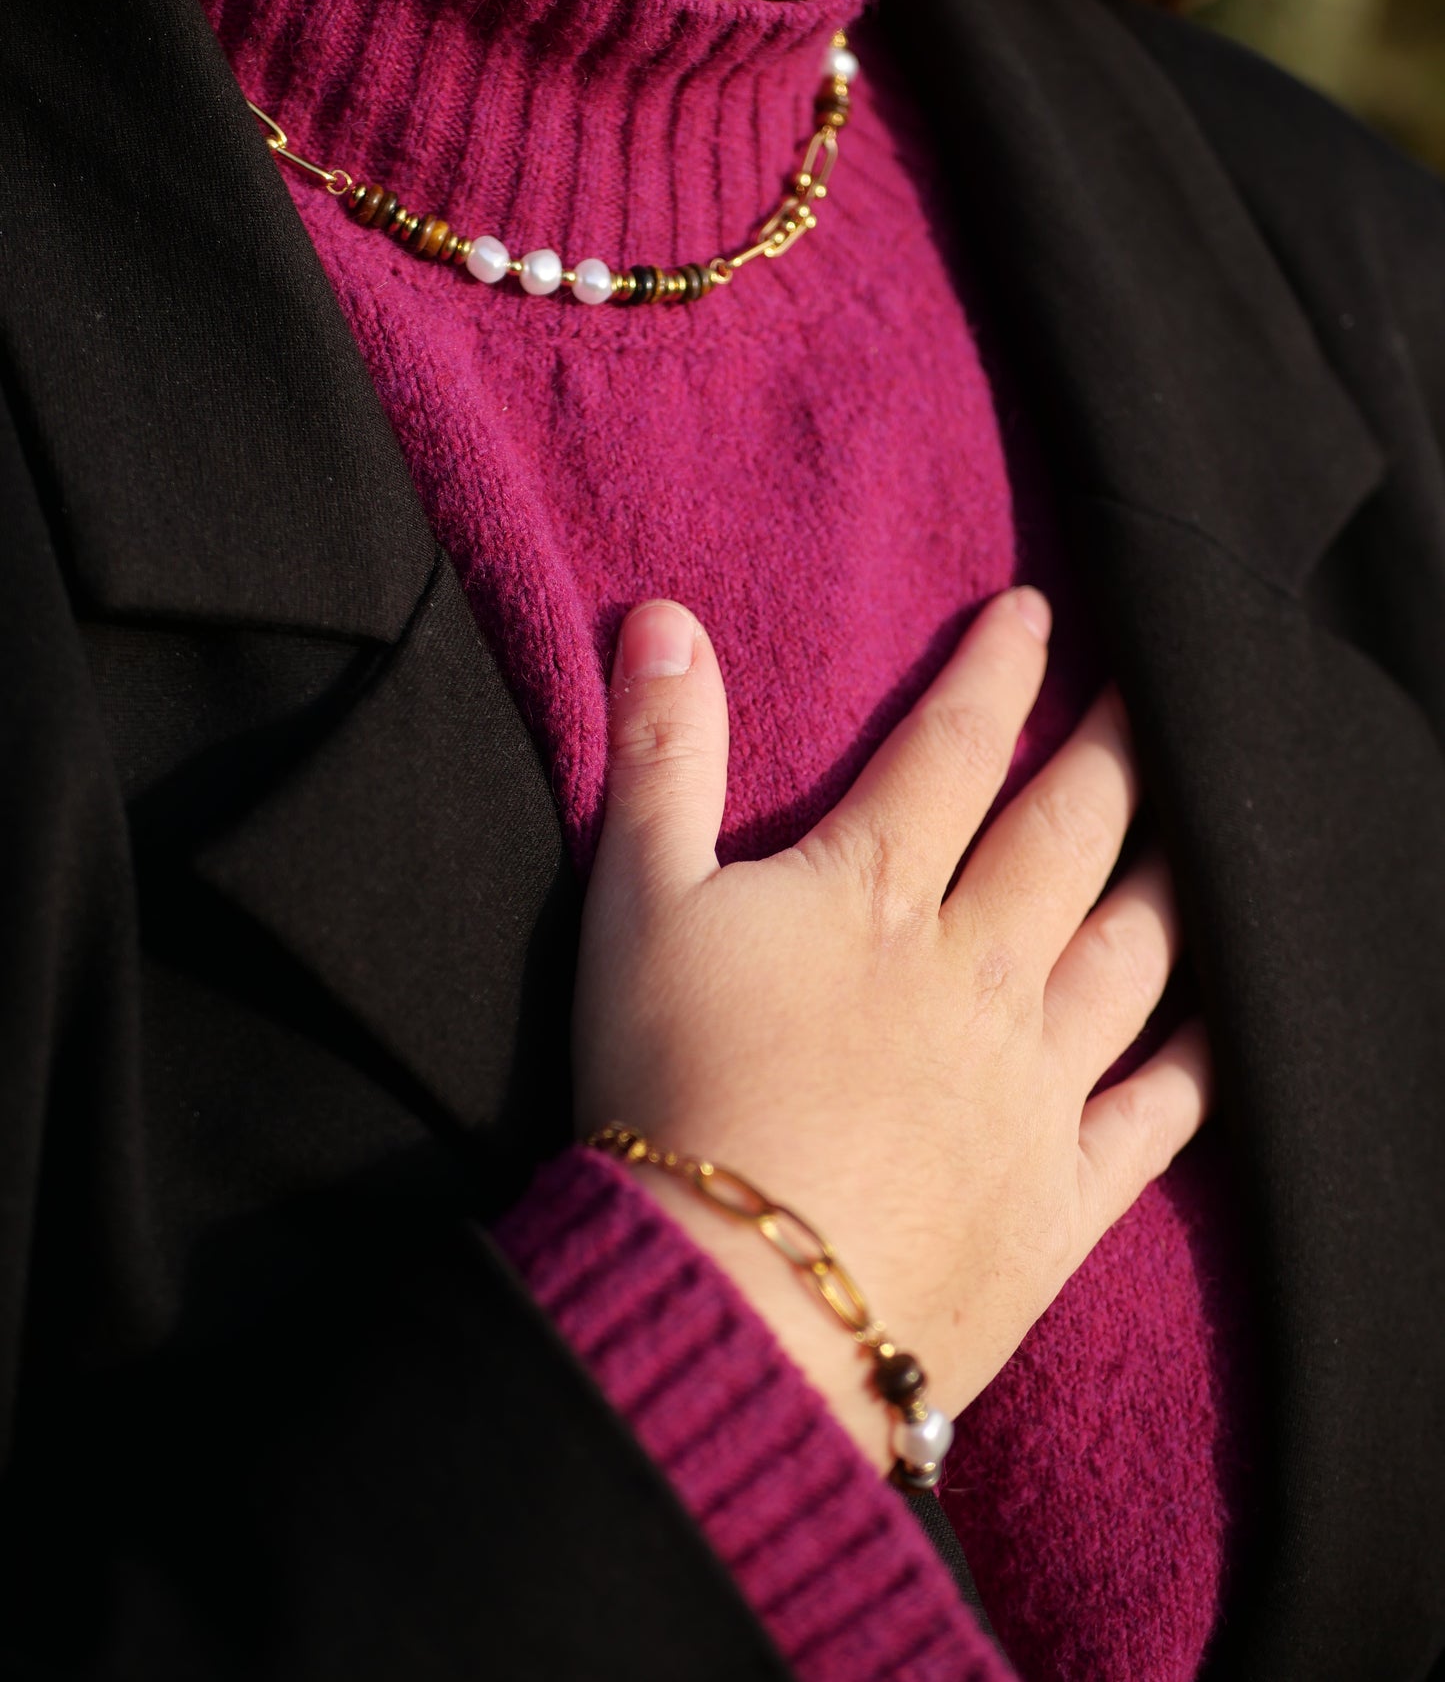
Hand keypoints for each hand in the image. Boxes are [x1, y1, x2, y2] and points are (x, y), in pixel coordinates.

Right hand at [573, 589, 1210, 1472]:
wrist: (733, 1299)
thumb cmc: (670, 1086)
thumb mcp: (635, 905)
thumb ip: (660, 758)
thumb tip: (662, 618)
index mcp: (878, 892)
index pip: (956, 748)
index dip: (998, 669)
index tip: (1036, 612)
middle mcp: (980, 968)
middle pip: (1071, 832)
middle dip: (1118, 752)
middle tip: (1163, 696)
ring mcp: (1034, 1080)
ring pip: (1134, 949)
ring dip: (1177, 879)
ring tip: (1207, 831)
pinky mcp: (1060, 1191)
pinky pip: (1158, 1110)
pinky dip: (1201, 1060)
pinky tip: (1227, 1027)